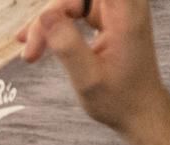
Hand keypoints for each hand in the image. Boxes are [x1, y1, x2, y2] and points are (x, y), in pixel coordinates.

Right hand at [15, 0, 169, 133]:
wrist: (139, 110)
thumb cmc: (118, 99)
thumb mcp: (88, 79)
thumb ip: (67, 45)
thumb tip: (44, 16)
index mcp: (125, 13)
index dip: (61, 4)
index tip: (43, 29)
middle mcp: (125, 4)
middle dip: (50, 16)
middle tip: (31, 50)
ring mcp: (117, 8)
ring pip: (73, 1)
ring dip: (48, 22)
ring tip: (30, 51)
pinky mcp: (110, 16)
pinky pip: (77, 8)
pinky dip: (57, 23)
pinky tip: (39, 40)